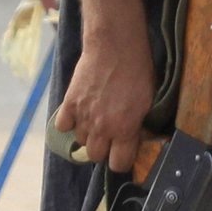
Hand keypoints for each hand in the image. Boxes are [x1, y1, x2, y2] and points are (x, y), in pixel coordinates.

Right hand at [53, 0, 150, 172]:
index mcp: (125, 129)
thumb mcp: (149, 101)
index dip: (122, 160)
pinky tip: (78, 113)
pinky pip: (63, 126)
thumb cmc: (138, 71)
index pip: (118, 165)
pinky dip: (69, 122)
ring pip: (80, 141)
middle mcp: (102, 128)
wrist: (115, 45)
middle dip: (104, 148)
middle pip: (96, 156)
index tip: (124, 151)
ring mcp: (83, 116)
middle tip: (109, 134)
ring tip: (95, 118)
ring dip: (88, 134)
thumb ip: (139, 125)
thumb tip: (136, 139)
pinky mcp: (69, 103)